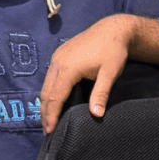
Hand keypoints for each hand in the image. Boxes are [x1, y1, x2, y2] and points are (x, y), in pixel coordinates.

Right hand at [40, 15, 133, 131]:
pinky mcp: (60, 54)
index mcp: (68, 68)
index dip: (52, 115)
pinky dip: (49, 90)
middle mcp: (58, 62)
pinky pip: (50, 76)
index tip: (50, 130)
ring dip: (46, 102)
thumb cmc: (113, 51)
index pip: (55, 97)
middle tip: (47, 129)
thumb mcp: (110, 73)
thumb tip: (96, 115)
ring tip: (48, 118)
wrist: (113, 29)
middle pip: (46, 93)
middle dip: (45, 112)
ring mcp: (57, 57)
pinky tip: (53, 99)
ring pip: (46, 84)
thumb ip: (101, 94)